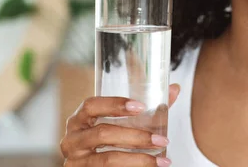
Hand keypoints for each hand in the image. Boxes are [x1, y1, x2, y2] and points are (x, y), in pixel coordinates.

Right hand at [60, 84, 179, 166]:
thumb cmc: (111, 142)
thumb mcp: (124, 124)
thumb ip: (148, 109)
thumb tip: (175, 88)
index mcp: (79, 119)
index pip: (91, 105)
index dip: (114, 104)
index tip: (140, 106)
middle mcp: (72, 139)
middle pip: (103, 134)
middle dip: (136, 137)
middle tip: (162, 140)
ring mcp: (76, 161)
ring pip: (107, 159)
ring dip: (139, 160)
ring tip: (162, 160)